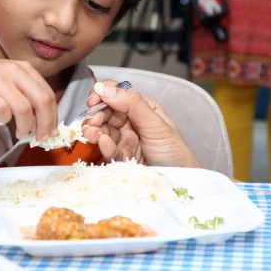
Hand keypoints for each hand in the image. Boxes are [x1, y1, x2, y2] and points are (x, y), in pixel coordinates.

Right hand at [0, 59, 57, 140]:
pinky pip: (3, 110)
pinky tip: (3, 122)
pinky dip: (6, 120)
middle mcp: (13, 71)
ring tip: (21, 133)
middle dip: (46, 123)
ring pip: (24, 108)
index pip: (48, 93)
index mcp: (23, 68)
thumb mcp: (9, 80)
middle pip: (42, 99)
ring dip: (26, 126)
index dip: (53, 115)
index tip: (52, 130)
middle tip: (42, 137)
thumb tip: (44, 120)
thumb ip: (27, 93)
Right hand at [84, 82, 200, 167]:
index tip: (93, 100)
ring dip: (95, 130)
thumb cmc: (175, 152)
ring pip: (103, 131)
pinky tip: (104, 143)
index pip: (119, 95)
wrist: (180, 182)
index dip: (104, 95)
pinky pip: (107, 149)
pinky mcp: (120, 158)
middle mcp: (132, 122)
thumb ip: (133, 104)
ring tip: (91, 133)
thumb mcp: (156, 124)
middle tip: (91, 121)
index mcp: (143, 108)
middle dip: (96, 115)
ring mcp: (125, 140)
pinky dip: (103, 145)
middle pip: (107, 113)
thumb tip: (106, 88)